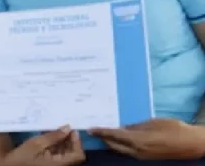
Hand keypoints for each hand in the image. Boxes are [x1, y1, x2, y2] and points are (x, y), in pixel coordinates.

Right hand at [0, 126, 84, 165]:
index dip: (77, 142)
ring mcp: (55, 165)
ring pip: (66, 153)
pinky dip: (56, 145)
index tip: (71, 130)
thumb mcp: (36, 144)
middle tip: (62, 126)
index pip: (78, 155)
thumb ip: (53, 136)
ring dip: (63, 142)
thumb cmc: (21, 157)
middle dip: (70, 140)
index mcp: (59, 164)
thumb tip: (67, 128)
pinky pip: (58, 154)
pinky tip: (49, 137)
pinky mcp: (49, 163)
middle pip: (73, 153)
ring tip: (55, 130)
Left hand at [89, 118, 204, 159]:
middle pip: (113, 145)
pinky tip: (119, 138)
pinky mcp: (146, 157)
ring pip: (120, 149)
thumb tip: (122, 128)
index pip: (113, 135)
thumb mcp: (152, 123)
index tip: (90, 128)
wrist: (191, 143)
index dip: (101, 132)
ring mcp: (141, 156)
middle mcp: (137, 151)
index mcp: (137, 140)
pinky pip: (129, 151)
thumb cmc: (173, 129)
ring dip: (111, 142)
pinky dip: (121, 145)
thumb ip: (135, 126)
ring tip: (103, 133)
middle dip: (103, 138)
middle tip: (94, 130)